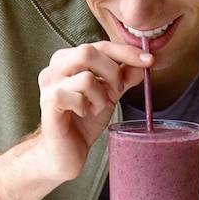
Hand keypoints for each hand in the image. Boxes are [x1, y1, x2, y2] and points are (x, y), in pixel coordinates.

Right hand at [37, 41, 152, 182]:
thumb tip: (144, 62)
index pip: (99, 45)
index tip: (149, 60)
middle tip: (117, 92)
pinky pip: (77, 96)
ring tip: (94, 109)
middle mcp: (55, 67)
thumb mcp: (109, 96)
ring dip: (99, 97)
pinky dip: (86, 107)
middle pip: (88, 51)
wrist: (65, 153)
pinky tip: (82, 115)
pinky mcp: (49, 102)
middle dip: (112, 73)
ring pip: (86, 77)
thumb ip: (123, 79)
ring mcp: (49, 84)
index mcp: (68, 60)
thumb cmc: (83, 124)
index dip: (125, 52)